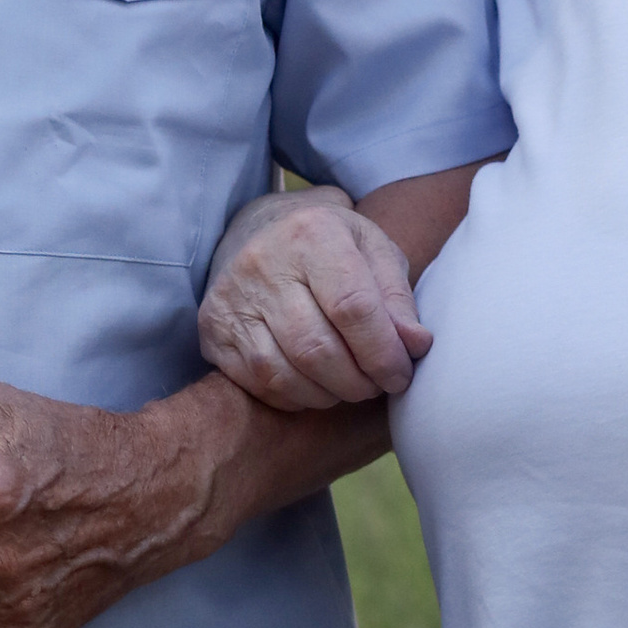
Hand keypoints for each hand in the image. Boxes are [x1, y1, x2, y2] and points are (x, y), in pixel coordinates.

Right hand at [198, 189, 431, 407]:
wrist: (262, 231)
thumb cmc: (332, 247)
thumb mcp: (374, 252)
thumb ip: (397, 299)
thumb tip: (416, 346)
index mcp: (312, 233)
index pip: (353, 308)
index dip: (383, 353)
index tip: (401, 375)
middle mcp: (263, 262)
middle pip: (317, 348)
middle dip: (358, 381)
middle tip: (377, 385)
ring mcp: (231, 299)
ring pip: (285, 373)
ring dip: (328, 394)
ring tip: (349, 385)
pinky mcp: (212, 330)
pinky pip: (258, 383)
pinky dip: (296, 397)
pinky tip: (316, 385)